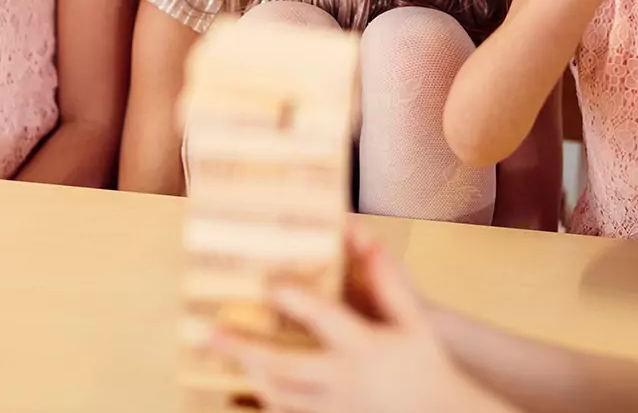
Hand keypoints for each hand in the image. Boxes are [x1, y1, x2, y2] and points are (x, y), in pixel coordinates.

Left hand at [213, 224, 491, 412]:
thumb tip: (365, 241)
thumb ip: (388, 283)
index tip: (269, 285)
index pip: (323, 319)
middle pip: (284, 366)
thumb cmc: (425, 363)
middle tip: (212, 333)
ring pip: (281, 396)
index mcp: (363, 347)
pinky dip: (269, 403)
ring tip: (225, 355)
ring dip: (250, 375)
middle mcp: (344, 380)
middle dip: (245, 349)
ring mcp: (335, 409)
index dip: (295, 300)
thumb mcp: (415, 321)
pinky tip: (252, 388)